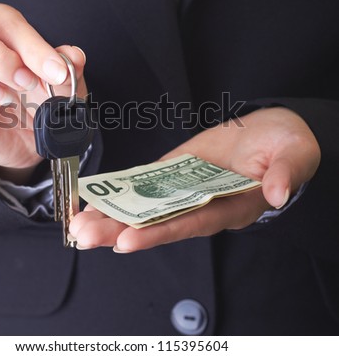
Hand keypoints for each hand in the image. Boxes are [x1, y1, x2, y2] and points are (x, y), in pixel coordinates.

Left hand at [70, 107, 320, 251]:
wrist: (271, 130)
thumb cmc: (286, 146)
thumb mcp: (293, 156)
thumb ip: (285, 174)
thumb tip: (278, 193)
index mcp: (229, 207)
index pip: (190, 224)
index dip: (160, 232)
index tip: (127, 240)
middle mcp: (201, 205)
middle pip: (157, 222)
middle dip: (120, 231)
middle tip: (83, 236)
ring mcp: (184, 189)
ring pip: (145, 206)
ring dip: (112, 215)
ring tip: (78, 223)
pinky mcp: (174, 171)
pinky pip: (145, 183)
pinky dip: (121, 190)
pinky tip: (96, 197)